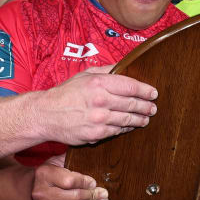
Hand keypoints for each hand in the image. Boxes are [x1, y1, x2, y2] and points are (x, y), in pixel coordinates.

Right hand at [32, 162, 107, 199]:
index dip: (85, 182)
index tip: (94, 183)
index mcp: (43, 175)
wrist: (29, 194)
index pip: (70, 181)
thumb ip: (69, 159)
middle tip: (104, 194)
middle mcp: (41, 193)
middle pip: (76, 196)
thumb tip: (90, 157)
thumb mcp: (55, 163)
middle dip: (93, 195)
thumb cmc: (48, 176)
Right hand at [38, 65, 157, 144]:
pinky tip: (130, 126)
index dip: (145, 90)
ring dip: (140, 119)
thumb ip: (105, 70)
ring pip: (127, 119)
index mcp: (98, 83)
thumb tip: (123, 65)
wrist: (46, 114)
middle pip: (132, 104)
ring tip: (146, 118)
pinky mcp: (96, 134)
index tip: (153, 93)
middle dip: (146, 106)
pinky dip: (126, 128)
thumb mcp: (84, 75)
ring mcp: (99, 119)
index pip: (130, 86)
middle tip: (153, 107)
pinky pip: (117, 131)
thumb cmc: (64, 94)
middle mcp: (100, 100)